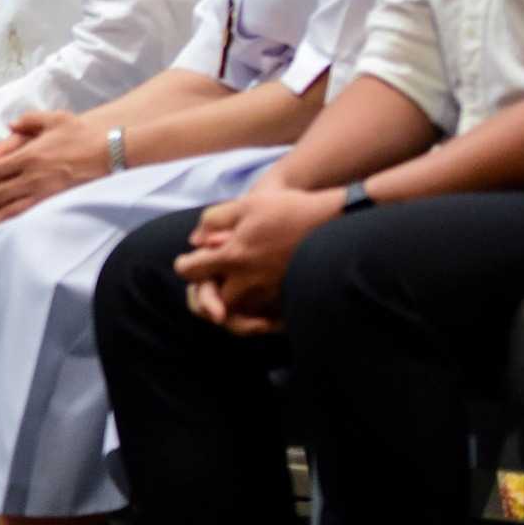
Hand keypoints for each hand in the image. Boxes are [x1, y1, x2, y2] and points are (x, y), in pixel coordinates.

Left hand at [0, 110, 102, 233]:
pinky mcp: (52, 201)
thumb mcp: (53, 119)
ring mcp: (41, 190)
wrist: (111, 150)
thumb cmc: (80, 133)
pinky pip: (24, 214)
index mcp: (27, 154)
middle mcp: (30, 175)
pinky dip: (6, 222)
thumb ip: (28, 121)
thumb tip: (10, 126)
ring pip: (5, 208)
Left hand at [173, 187, 344, 331]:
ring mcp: (270, 294)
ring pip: (237, 314)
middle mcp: (249, 281)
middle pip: (212, 301)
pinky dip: (254, 317)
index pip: (191, 271)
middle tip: (205, 283)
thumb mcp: (246, 204)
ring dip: (227, 306)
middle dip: (204, 293)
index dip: (184, 265)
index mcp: (233, 256)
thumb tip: (196, 241)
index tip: (188, 261)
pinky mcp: (289, 300)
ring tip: (226, 293)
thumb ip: (213, 220)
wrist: (338, 221)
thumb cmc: (290, 209)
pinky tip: (253, 302)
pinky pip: (263, 320)